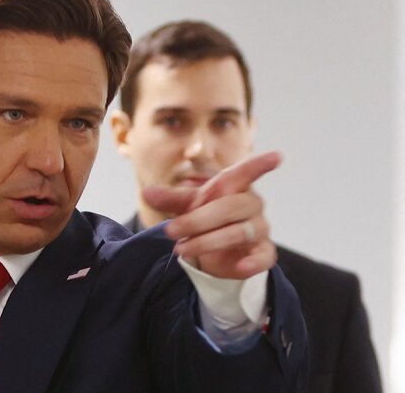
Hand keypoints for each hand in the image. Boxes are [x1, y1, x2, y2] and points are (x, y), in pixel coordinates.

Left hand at [143, 152, 280, 278]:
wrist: (215, 251)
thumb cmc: (206, 218)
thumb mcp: (187, 206)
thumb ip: (170, 199)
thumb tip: (146, 193)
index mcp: (234, 187)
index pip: (246, 172)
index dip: (260, 164)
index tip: (277, 156)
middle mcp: (251, 205)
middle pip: (230, 207)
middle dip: (197, 219)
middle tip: (170, 231)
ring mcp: (260, 228)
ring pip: (240, 232)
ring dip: (208, 241)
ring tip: (180, 249)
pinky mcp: (263, 252)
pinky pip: (265, 257)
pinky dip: (253, 262)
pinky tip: (239, 267)